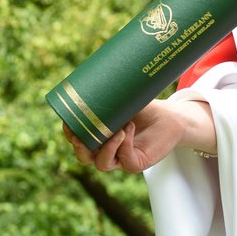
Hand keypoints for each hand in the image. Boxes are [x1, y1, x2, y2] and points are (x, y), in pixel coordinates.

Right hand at [62, 99, 208, 173]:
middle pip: (84, 157)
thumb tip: (89, 72)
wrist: (168, 116)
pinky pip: (125, 160)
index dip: (69, 133)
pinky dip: (124, 145)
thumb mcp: (121, 100)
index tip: (67, 120)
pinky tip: (128, 128)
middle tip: (80, 135)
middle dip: (80, 147)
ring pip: (102, 163)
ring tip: (115, 130)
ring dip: (105, 148)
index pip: (77, 140)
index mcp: (98, 137)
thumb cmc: (143, 108)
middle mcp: (106, 150)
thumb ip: (106, 94)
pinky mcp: (136, 163)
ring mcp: (121, 159)